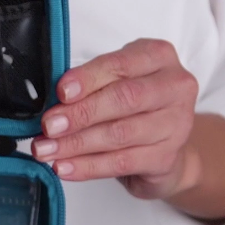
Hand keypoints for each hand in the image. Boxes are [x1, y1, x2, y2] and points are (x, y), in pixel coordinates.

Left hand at [31, 39, 199, 200]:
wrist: (163, 148)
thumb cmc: (135, 107)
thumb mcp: (115, 82)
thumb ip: (91, 86)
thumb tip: (54, 102)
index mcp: (158, 57)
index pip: (120, 65)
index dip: (88, 79)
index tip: (61, 92)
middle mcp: (175, 87)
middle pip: (124, 99)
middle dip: (81, 113)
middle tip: (49, 126)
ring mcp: (176, 124)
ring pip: (120, 134)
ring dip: (77, 144)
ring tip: (48, 150)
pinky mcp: (167, 157)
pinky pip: (121, 162)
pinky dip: (88, 166)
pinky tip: (65, 167)